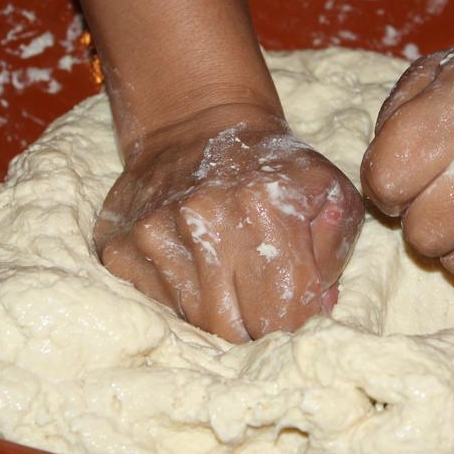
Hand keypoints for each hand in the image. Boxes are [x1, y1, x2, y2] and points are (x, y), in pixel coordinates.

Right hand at [95, 107, 363, 341]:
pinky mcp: (118, 247)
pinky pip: (158, 306)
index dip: (297, 321)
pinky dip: (180, 301)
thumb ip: (335, 252)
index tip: (296, 308)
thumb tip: (319, 306)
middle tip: (263, 303)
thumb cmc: (273, 167)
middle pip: (237, 329)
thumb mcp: (328, 192)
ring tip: (229, 278)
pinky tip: (192, 267)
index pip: (285, 314)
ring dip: (219, 314)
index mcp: (265, 207)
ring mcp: (153, 233)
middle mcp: (203, 219)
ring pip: (197, 323)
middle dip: (257, 326)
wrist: (197, 124)